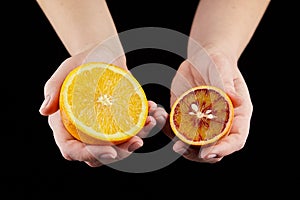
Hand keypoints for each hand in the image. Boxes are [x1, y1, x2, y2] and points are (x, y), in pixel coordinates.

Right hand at [39, 44, 167, 166]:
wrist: (103, 54)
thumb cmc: (82, 61)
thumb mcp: (66, 70)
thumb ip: (53, 88)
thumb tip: (44, 110)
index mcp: (67, 125)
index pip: (72, 149)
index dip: (89, 155)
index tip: (110, 152)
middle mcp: (86, 131)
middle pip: (99, 155)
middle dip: (120, 154)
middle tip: (136, 142)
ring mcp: (106, 127)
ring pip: (120, 145)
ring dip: (139, 138)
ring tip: (151, 122)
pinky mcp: (122, 119)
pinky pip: (135, 128)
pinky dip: (147, 123)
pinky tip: (156, 113)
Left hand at [168, 48, 252, 162]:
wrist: (203, 57)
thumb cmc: (218, 62)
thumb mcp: (222, 69)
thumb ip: (225, 84)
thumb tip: (235, 99)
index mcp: (236, 115)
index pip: (236, 139)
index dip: (224, 149)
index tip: (208, 153)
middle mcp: (219, 124)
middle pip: (212, 148)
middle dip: (196, 152)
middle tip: (179, 147)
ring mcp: (201, 122)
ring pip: (191, 144)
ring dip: (176, 141)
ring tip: (164, 124)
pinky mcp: (185, 117)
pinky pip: (176, 129)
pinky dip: (166, 126)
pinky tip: (159, 114)